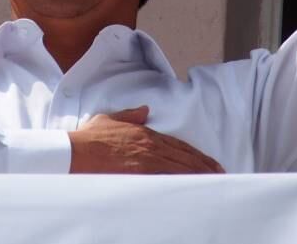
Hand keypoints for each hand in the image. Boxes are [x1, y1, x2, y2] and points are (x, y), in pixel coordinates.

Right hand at [68, 106, 224, 173]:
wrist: (76, 151)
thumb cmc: (89, 138)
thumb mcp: (109, 119)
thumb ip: (129, 115)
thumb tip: (144, 109)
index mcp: (144, 133)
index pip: (177, 145)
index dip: (195, 154)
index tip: (208, 161)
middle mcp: (150, 145)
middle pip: (184, 156)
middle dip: (204, 165)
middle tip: (220, 173)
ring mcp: (147, 159)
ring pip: (181, 166)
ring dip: (199, 173)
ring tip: (214, 180)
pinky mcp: (141, 172)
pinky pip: (168, 177)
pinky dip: (183, 181)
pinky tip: (194, 186)